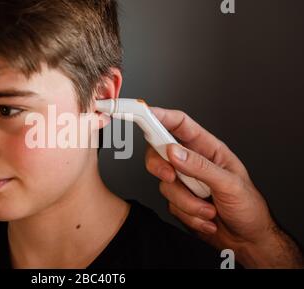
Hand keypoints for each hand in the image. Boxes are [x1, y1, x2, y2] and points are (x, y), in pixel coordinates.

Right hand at [145, 107, 302, 267]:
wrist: (247, 240)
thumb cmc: (248, 207)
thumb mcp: (229, 184)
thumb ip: (200, 167)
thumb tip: (174, 152)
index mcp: (208, 149)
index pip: (180, 125)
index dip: (161, 116)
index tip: (144, 113)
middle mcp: (192, 162)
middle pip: (160, 153)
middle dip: (161, 167)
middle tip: (172, 177)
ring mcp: (184, 182)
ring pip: (164, 184)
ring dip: (187, 202)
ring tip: (209, 209)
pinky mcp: (179, 201)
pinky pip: (170, 204)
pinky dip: (189, 215)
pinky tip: (207, 218)